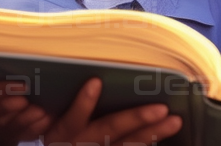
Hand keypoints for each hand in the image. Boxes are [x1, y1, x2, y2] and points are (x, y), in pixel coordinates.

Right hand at [43, 78, 182, 145]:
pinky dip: (149, 142)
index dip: (83, 103)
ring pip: (128, 145)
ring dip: (152, 133)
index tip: (95, 82)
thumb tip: (57, 94)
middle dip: (136, 118)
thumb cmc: (56, 136)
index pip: (73, 119)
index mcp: (63, 133)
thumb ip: (55, 111)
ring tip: (174, 121)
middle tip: (161, 108)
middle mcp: (81, 144)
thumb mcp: (46, 124)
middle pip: (109, 130)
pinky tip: (167, 133)